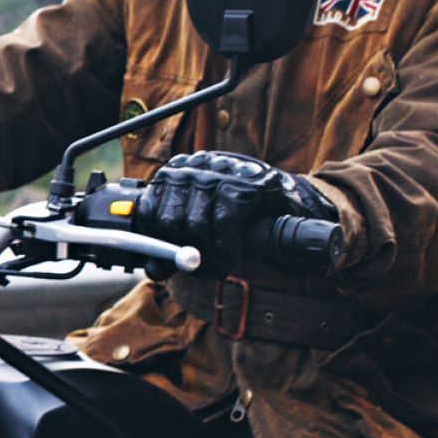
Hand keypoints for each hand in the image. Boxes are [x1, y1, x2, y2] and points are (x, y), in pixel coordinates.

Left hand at [132, 151, 337, 270]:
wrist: (289, 206)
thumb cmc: (241, 218)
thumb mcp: (202, 227)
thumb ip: (175, 245)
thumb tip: (153, 269)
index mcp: (174, 173)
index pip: (148, 210)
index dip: (155, 245)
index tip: (166, 265)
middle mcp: (192, 167)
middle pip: (169, 221)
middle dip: (183, 255)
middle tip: (202, 270)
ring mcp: (218, 172)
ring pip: (195, 225)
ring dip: (207, 258)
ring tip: (219, 267)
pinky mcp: (245, 183)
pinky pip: (224, 224)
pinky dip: (226, 250)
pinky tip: (232, 258)